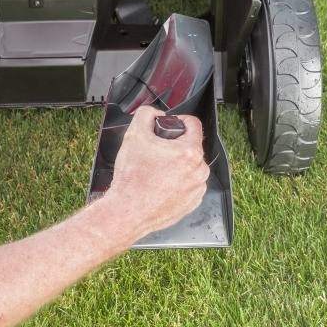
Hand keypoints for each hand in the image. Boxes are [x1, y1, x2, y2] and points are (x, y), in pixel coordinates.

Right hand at [105, 105, 208, 240]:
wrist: (127, 212)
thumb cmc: (132, 178)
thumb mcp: (134, 135)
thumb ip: (146, 115)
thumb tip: (154, 114)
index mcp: (190, 152)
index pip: (193, 124)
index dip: (178, 120)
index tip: (167, 127)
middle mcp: (199, 171)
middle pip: (190, 147)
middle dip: (174, 146)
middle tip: (155, 153)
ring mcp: (197, 189)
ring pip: (189, 167)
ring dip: (176, 165)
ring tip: (155, 171)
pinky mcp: (191, 203)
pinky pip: (187, 185)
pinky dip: (176, 183)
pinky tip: (159, 185)